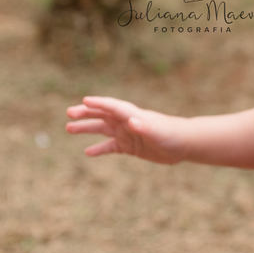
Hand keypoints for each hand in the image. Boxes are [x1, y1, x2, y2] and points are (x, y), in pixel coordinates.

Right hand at [65, 96, 187, 163]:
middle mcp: (127, 122)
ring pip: (102, 129)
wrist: (184, 144)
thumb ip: (144, 127)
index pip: (112, 106)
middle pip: (103, 115)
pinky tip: (87, 152)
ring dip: (87, 128)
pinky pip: (110, 147)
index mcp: (133, 115)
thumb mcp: (158, 132)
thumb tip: (132, 121)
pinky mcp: (130, 146)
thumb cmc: (172, 135)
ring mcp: (127, 134)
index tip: (84, 100)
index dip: (99, 103)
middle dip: (86, 113)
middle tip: (69, 113)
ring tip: (69, 129)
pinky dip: (99, 149)